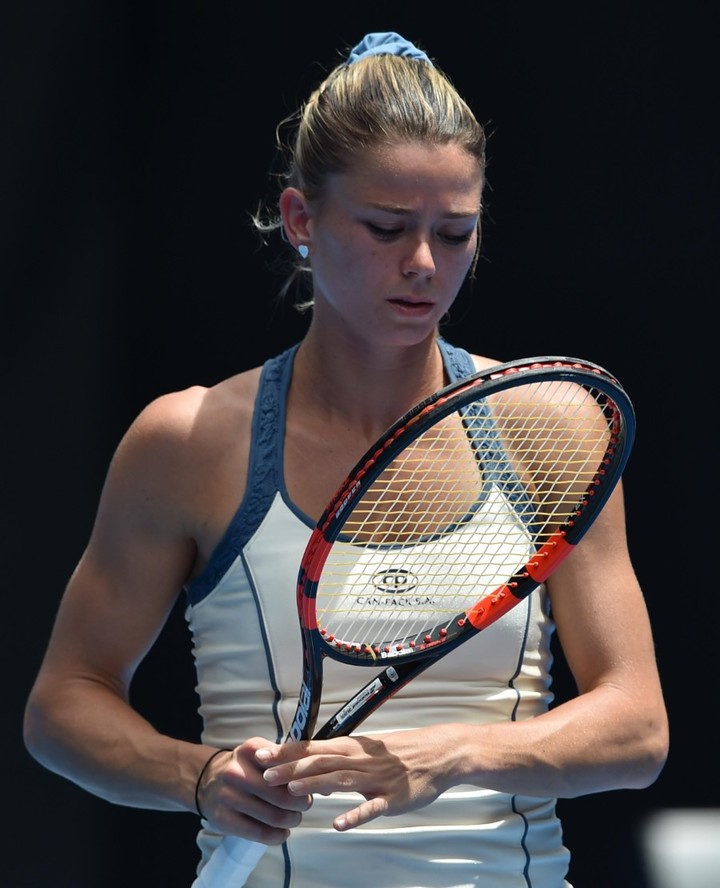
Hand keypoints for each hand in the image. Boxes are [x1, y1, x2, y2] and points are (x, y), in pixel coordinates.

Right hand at [197, 738, 312, 843]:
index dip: (305, 777)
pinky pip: (260, 833)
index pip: (287, 765)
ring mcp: (228, 796)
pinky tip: (282, 832)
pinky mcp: (224, 819)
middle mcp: (237, 771)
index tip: (312, 782)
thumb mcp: (262, 754)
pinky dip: (278, 836)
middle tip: (305, 804)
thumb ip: (289, 760)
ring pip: (274, 816)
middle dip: (302, 803)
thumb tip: (321, 775)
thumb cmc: (246, 768)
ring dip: (292, 820)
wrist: (208, 781)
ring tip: (294, 817)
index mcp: (251, 750)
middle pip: (283, 795)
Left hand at [256, 727, 456, 830]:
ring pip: (340, 781)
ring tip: (291, 793)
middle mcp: (359, 760)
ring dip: (314, 785)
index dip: (286, 752)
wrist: (436, 753)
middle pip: (320, 762)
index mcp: (351, 748)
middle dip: (291, 769)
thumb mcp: (365, 749)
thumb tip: (308, 762)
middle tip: (265, 775)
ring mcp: (375, 779)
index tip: (261, 755)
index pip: (312, 747)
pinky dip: (355, 815)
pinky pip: (371, 807)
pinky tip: (339, 824)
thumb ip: (337, 757)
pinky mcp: (391, 798)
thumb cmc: (398, 753)